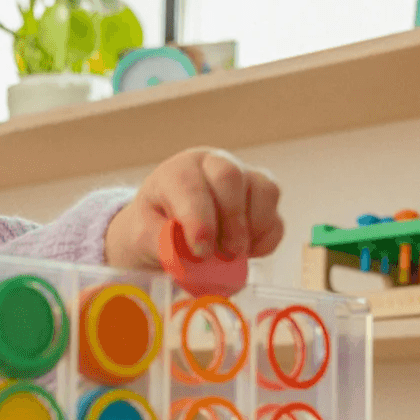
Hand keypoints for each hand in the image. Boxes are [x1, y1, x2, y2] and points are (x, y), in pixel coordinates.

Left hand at [105, 147, 282, 271]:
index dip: (199, 220)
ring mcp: (244, 178)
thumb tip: (184, 255)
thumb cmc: (154, 225)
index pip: (192, 185)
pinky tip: (244, 252)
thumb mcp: (143, 234)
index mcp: (179, 170)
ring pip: (264, 191)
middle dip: (230, 220)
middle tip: (223, 253)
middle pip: (231, 175)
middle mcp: (214, 164)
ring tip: (230, 254)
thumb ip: (160, 242)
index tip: (200, 251)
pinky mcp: (264, 199)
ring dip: (251, 230)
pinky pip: (276, 218)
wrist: (167, 226)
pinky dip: (264, 242)